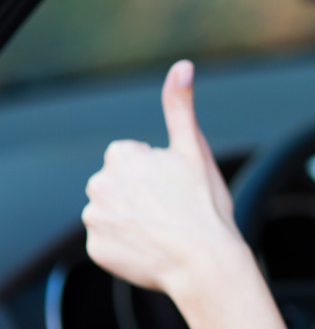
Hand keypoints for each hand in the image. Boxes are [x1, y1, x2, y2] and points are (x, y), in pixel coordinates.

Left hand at [82, 61, 246, 297]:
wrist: (204, 262)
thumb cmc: (205, 206)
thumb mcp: (194, 151)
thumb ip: (180, 106)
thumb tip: (181, 66)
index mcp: (122, 155)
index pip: (133, 158)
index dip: (158, 173)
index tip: (177, 187)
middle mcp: (99, 183)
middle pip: (120, 184)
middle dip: (140, 194)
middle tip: (173, 210)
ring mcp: (95, 219)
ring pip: (114, 212)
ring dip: (132, 218)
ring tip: (164, 230)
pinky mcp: (95, 249)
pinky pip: (109, 242)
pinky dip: (126, 245)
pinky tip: (151, 248)